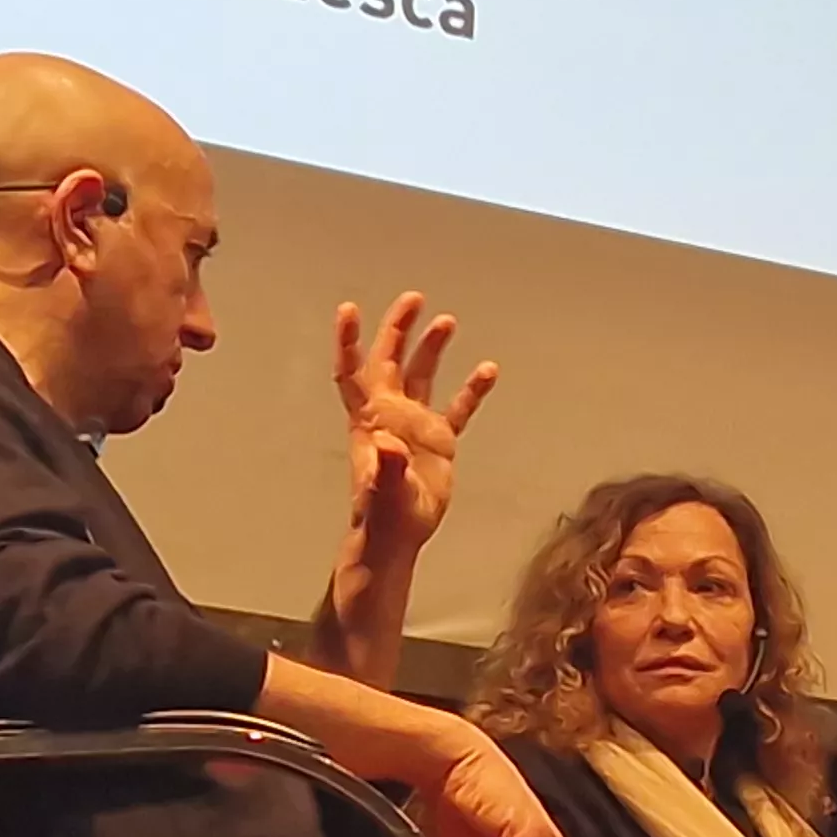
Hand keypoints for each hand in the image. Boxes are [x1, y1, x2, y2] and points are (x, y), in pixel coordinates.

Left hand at [336, 291, 498, 553]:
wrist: (398, 537)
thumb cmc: (383, 518)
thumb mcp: (383, 493)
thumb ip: (385, 467)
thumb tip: (386, 441)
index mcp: (369, 420)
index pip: (353, 372)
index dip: (350, 341)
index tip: (350, 309)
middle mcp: (389, 414)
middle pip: (389, 361)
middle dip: (398, 329)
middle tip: (413, 299)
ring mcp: (414, 426)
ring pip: (421, 376)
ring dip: (431, 348)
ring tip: (447, 321)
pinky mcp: (438, 442)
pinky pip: (457, 408)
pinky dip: (470, 390)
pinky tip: (487, 370)